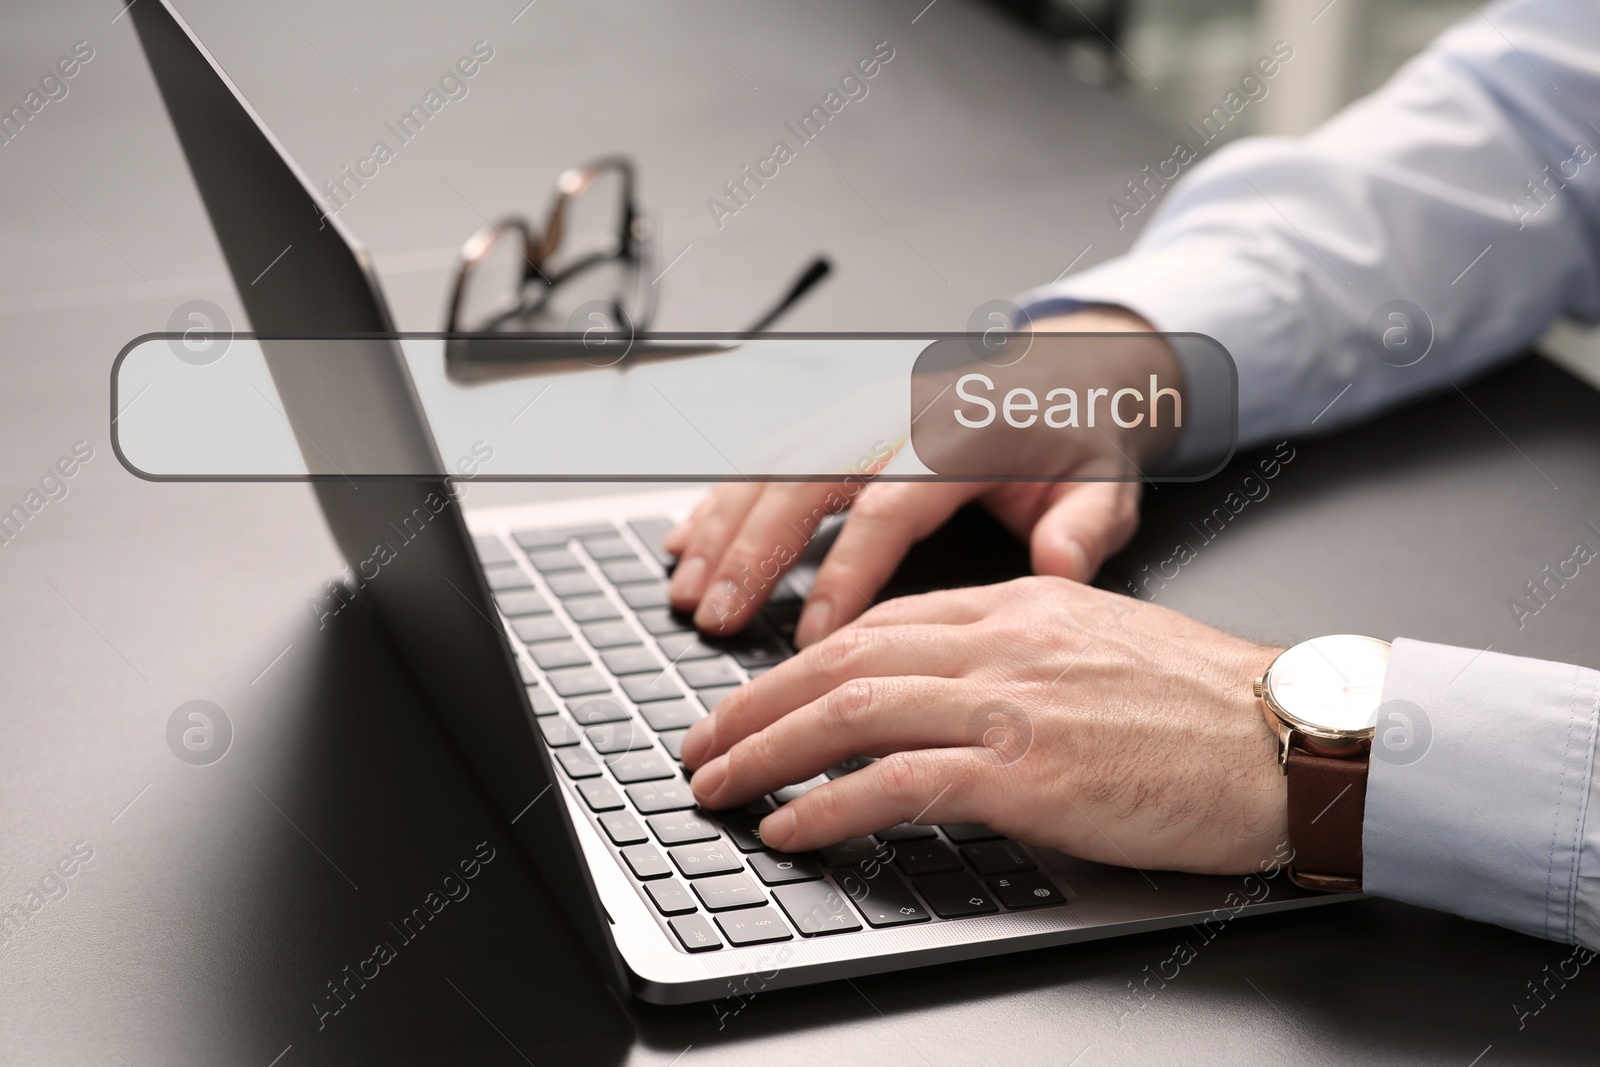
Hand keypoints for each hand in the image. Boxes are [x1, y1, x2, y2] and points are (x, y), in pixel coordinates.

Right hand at [663, 308, 1171, 643]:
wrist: (1067, 372)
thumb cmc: (1079, 438)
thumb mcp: (1108, 482)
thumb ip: (1086, 526)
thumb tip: (1060, 566)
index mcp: (961, 434)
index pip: (889, 506)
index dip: (845, 571)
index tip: (814, 636)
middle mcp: (898, 414)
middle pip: (807, 478)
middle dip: (752, 551)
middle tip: (716, 617)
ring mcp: (862, 412)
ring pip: (773, 464)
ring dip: (722, 528)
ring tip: (688, 591)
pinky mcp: (839, 419)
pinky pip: (769, 455)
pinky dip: (722, 500)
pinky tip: (687, 542)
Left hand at [679, 577, 1286, 875]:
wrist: (1299, 739)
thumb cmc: (1214, 708)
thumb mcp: (1106, 647)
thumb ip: (1023, 655)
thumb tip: (953, 695)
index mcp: (1022, 605)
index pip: (880, 625)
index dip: (799, 663)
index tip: (755, 700)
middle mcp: (1006, 640)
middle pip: (844, 659)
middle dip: (755, 704)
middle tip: (702, 744)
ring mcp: (1015, 702)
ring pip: (853, 710)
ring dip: (768, 752)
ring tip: (719, 787)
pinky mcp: (1032, 770)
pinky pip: (900, 781)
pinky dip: (831, 804)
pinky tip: (792, 826)